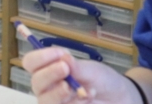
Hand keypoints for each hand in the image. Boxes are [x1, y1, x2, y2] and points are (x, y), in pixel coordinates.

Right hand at [23, 47, 139, 103]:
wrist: (120, 99)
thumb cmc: (102, 81)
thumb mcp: (93, 71)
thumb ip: (78, 67)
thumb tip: (64, 57)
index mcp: (48, 70)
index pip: (31, 62)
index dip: (40, 57)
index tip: (60, 53)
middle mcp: (47, 88)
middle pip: (36, 83)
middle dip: (50, 75)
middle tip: (66, 69)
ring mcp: (55, 103)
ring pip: (45, 101)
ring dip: (61, 94)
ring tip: (84, 90)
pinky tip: (88, 99)